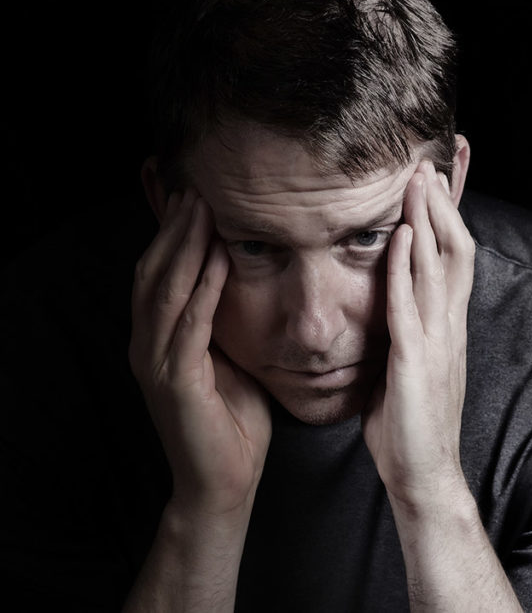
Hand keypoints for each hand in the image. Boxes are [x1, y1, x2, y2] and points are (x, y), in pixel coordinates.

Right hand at [129, 188, 271, 518]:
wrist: (225, 483)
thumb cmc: (233, 420)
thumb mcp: (230, 358)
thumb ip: (225, 320)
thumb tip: (245, 277)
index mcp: (158, 339)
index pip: (159, 273)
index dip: (173, 233)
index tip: (196, 194)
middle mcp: (148, 346)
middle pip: (154, 272)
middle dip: (175, 228)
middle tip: (197, 187)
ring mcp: (156, 365)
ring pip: (165, 291)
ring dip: (185, 246)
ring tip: (203, 208)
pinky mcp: (176, 384)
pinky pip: (188, 326)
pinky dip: (202, 288)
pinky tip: (219, 258)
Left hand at [362, 161, 474, 510]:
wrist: (425, 474)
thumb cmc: (411, 422)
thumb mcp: (413, 363)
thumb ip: (410, 326)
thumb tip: (394, 296)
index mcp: (447, 325)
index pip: (456, 256)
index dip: (451, 216)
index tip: (441, 177)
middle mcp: (449, 325)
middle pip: (457, 248)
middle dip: (444, 203)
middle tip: (431, 160)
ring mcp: (436, 340)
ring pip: (440, 267)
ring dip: (428, 220)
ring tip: (416, 180)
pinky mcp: (415, 361)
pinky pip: (411, 306)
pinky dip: (407, 268)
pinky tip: (400, 237)